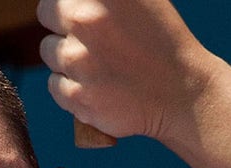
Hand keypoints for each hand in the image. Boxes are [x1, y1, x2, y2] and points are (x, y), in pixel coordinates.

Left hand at [36, 0, 207, 142]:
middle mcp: (87, 19)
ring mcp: (78, 59)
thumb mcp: (140, 0)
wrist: (183, 94)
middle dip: (64, 24)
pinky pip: (54, 85)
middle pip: (47, 13)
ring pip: (49, 51)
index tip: (85, 14)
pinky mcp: (76, 95)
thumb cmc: (161, 40)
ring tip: (102, 64)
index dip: (71, 1)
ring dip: (68, 58)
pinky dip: (71, 88)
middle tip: (93, 38)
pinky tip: (100, 87)